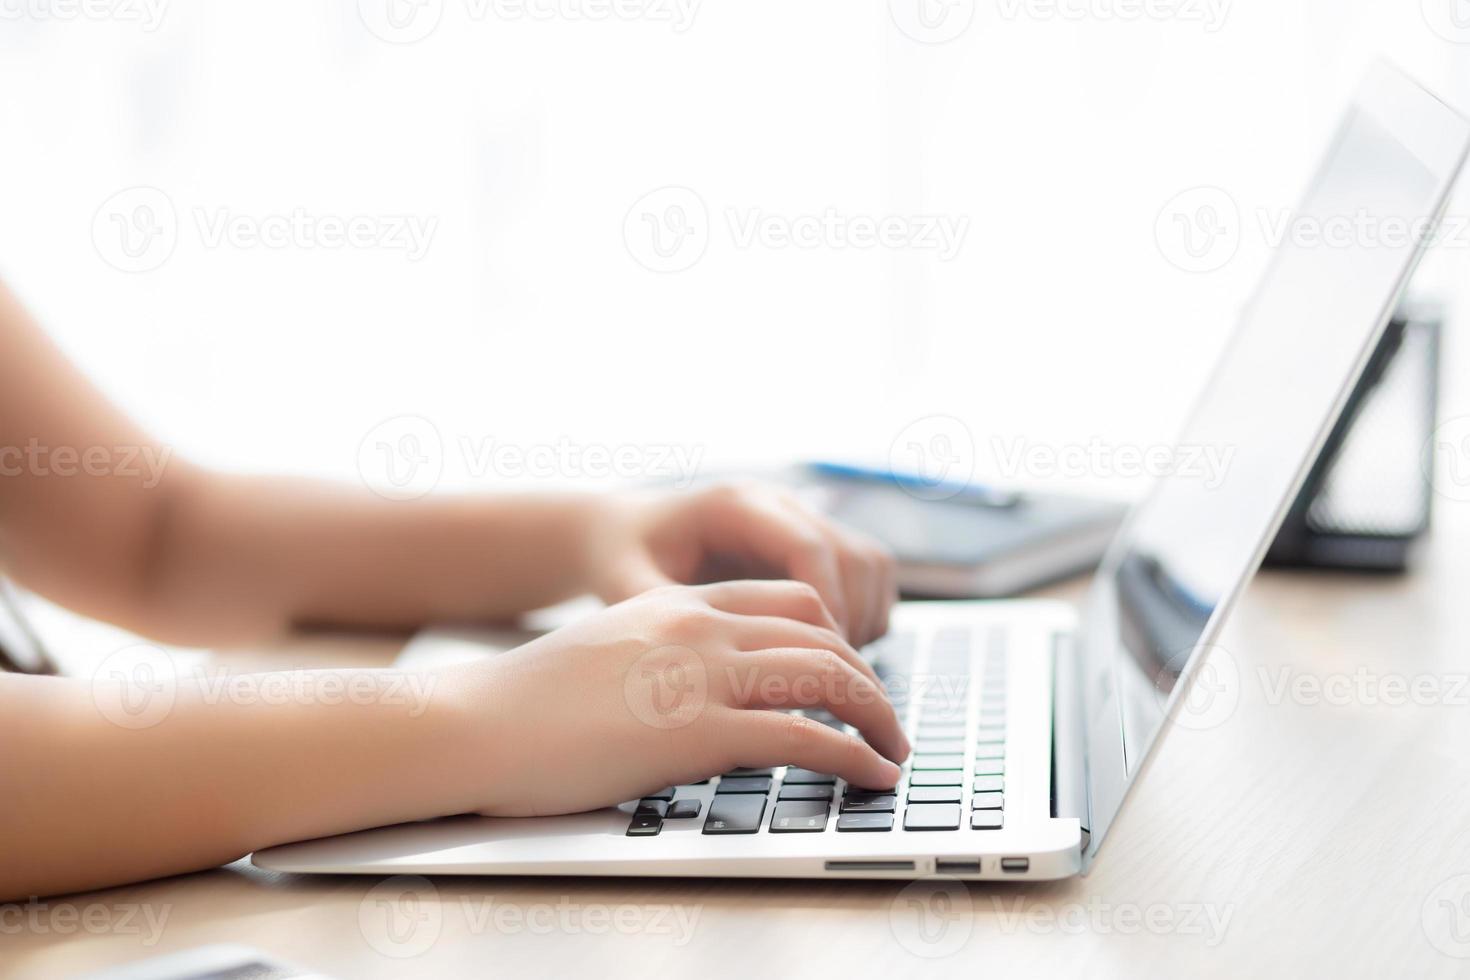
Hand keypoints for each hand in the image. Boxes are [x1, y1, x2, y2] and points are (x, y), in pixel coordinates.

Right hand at [454, 581, 909, 816]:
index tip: (852, 674)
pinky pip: (802, 736)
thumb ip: (663, 654)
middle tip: (887, 719)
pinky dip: (851, 756)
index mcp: (677, 603)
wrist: (470, 721)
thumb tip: (699, 687)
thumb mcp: (608, 650)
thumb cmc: (524, 701)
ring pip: (825, 675)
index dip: (835, 636)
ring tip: (895, 751)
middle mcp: (697, 626)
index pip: (788, 600)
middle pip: (820, 631)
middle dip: (868, 678)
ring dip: (876, 715)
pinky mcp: (693, 731)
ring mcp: (698, 674)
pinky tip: (869, 776)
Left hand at [582, 482, 897, 647]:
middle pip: (854, 556)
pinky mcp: (810, 544)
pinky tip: (829, 660)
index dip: (826, 608)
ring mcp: (800, 521)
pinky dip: (864, 616)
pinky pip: (865, 575)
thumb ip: (668, 619)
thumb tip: (707, 669)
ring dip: (865, 619)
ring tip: (834, 676)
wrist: (619, 533)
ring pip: (870, 564)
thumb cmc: (620, 558)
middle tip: (835, 685)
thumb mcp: (628, 588)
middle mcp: (778, 505)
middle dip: (853, 622)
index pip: (809, 549)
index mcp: (736, 507)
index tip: (822, 668)